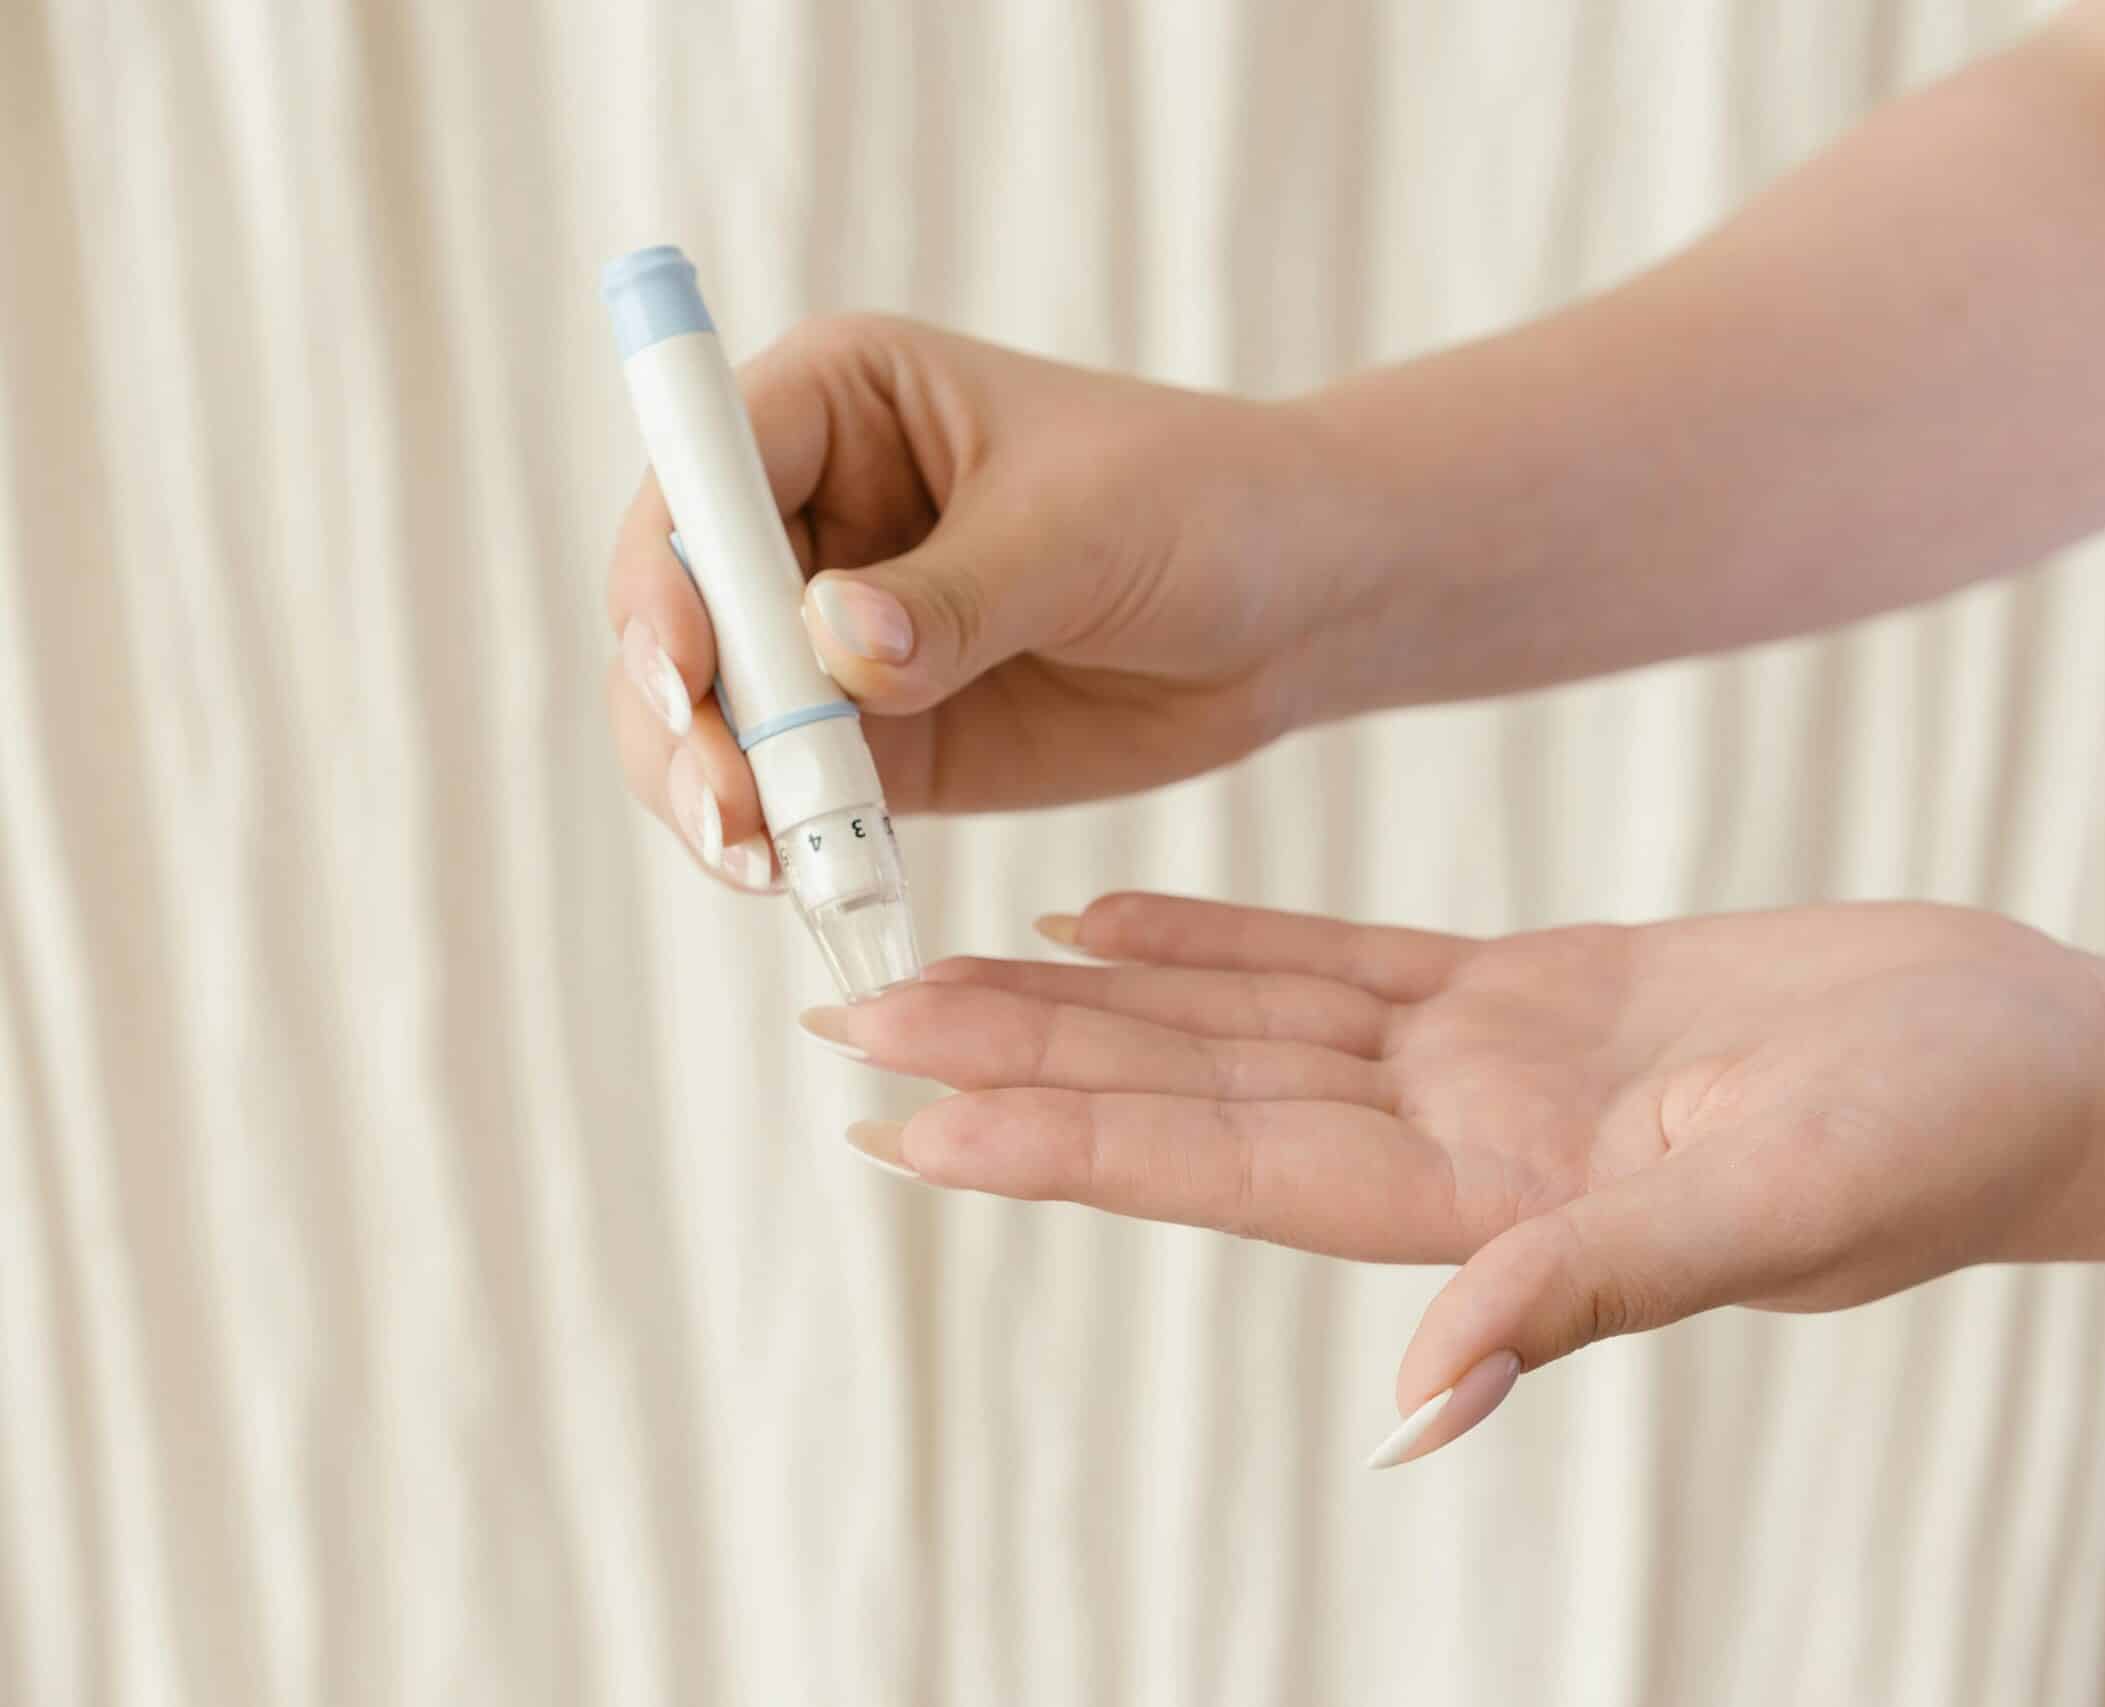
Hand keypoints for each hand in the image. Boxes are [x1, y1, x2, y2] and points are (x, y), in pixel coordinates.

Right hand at [604, 317, 1364, 883]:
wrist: (1300, 604)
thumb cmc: (1203, 505)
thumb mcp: (1085, 531)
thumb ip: (956, 596)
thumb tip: (832, 645)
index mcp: (837, 404)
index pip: (698, 475)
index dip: (668, 573)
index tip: (687, 669)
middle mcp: (809, 514)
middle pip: (675, 612)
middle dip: (676, 713)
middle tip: (727, 804)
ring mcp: (830, 637)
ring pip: (712, 720)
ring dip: (710, 791)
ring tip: (758, 858)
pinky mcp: (877, 741)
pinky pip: (791, 795)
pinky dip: (781, 842)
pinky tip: (797, 881)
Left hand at [802, 894, 2104, 1464]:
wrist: (2038, 1062)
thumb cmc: (1946, 1145)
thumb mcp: (1773, 1212)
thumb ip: (1588, 1289)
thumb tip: (1421, 1402)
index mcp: (1490, 1206)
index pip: (1228, 1174)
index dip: (1069, 1146)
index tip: (912, 1125)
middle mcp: (1453, 1146)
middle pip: (1193, 1098)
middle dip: (1024, 1065)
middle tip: (854, 1021)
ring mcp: (1484, 1070)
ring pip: (1240, 1024)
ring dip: (1089, 1001)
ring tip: (943, 967)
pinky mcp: (1531, 994)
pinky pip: (1335, 960)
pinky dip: (1219, 940)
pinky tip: (1113, 918)